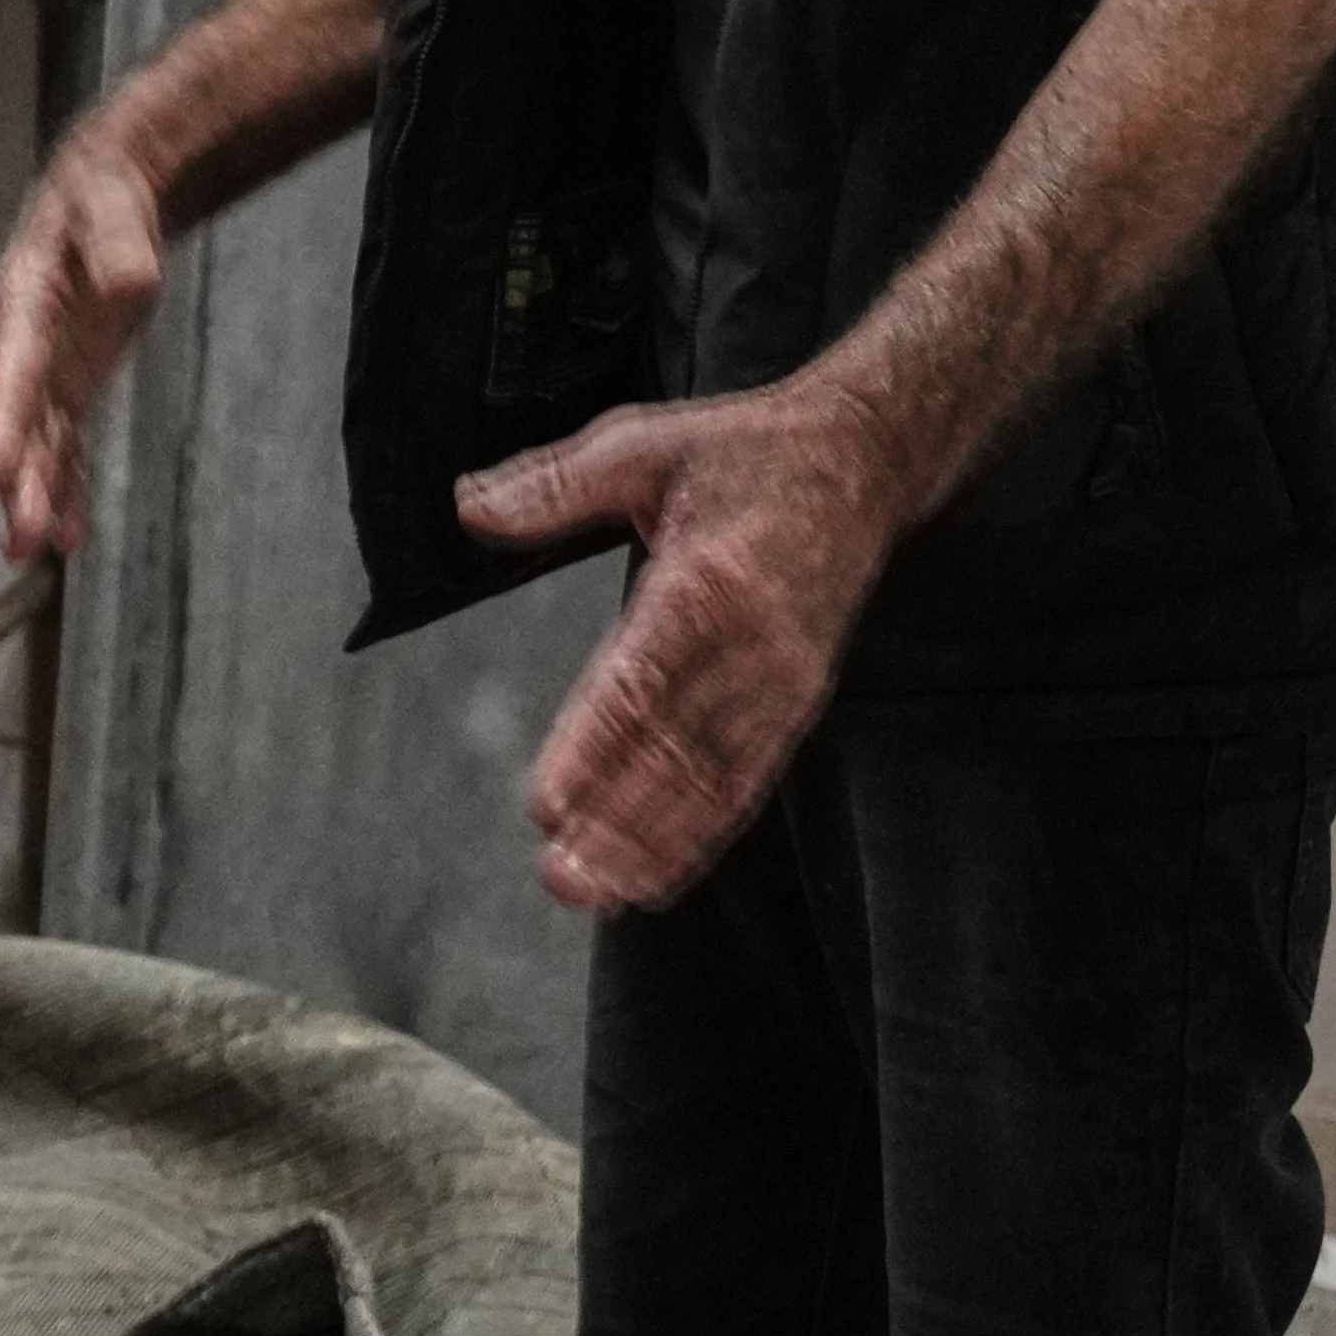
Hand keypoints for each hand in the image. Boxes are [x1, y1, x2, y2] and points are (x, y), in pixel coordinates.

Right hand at [0, 124, 170, 563]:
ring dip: (39, 498)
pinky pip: (68, 444)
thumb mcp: (112, 204)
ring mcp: (49, 371)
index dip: (5, 425)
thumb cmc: (100, 196)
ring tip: (35, 553)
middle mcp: (27, 347)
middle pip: (21, 423)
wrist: (103, 197)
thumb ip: (120, 245)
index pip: (13, 371)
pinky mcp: (73, 384)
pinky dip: (69, 487)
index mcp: (25, 301)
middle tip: (21, 538)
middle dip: (21, 482)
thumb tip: (131, 288)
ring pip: (41, 445)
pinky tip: (70, 536)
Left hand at [460, 375, 909, 912]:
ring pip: (710, 780)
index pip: (642, 680)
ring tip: (594, 892)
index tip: (547, 803)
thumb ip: (554, 483)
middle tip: (560, 877)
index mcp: (709, 580)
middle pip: (677, 750)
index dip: (594, 747)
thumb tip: (472, 506)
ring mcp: (781, 680)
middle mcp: (753, 644)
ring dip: (652, 844)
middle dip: (617, 821)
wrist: (863, 460)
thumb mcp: (643, 443)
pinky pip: (745, 781)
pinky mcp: (796, 701)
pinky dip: (699, 836)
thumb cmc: (742, 452)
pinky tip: (651, 881)